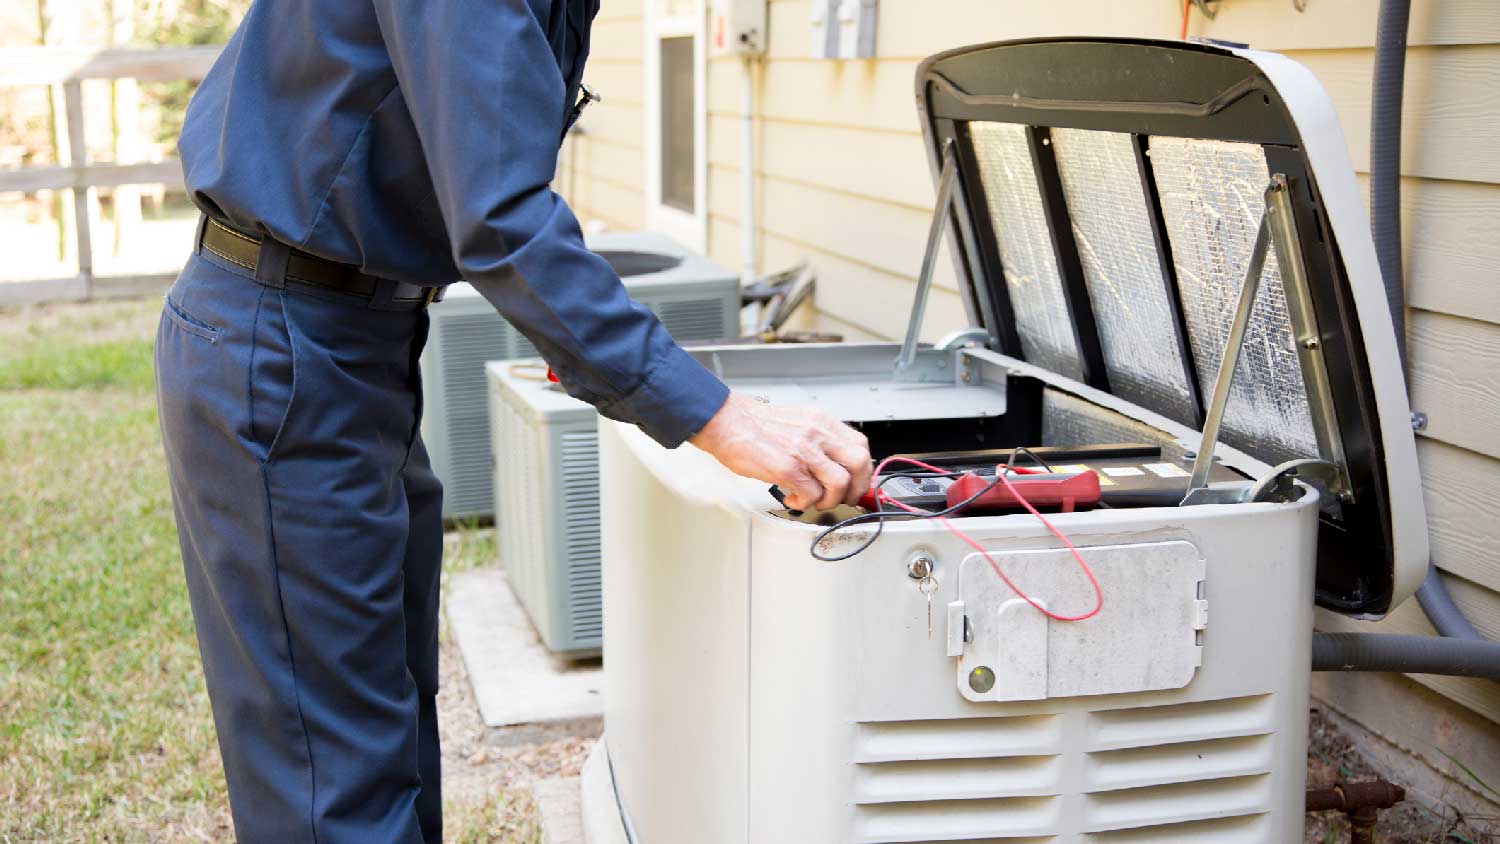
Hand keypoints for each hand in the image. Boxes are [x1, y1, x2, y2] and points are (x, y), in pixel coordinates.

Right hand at [689, 393, 872, 510]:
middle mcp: (817, 434)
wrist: (726, 422)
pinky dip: (805, 503)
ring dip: (829, 500)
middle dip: (855, 488)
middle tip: (842, 498)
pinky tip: (793, 499)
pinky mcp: (787, 468)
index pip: (860, 446)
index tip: (855, 483)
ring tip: (813, 500)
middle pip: (858, 464)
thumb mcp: (797, 422)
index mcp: (821, 422)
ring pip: (839, 483)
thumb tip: (832, 463)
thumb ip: (818, 439)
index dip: (862, 470)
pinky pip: (811, 495)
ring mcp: (803, 451)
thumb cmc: (754, 425)